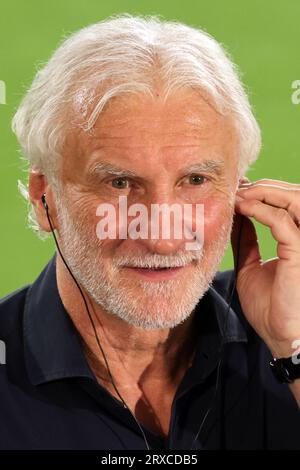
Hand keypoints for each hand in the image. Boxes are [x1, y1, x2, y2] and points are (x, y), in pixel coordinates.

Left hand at [232, 178, 299, 358]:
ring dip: (264, 192)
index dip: (263, 191)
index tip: (237, 189)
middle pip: (294, 195)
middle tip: (236, 188)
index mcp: (297, 240)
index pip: (287, 203)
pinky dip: (261, 209)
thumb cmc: (268, 306)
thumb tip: (237, 216)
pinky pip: (281, 221)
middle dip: (263, 187)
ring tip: (239, 195)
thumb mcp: (250, 265)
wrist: (278, 335)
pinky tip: (242, 208)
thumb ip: (247, 240)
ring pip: (293, 200)